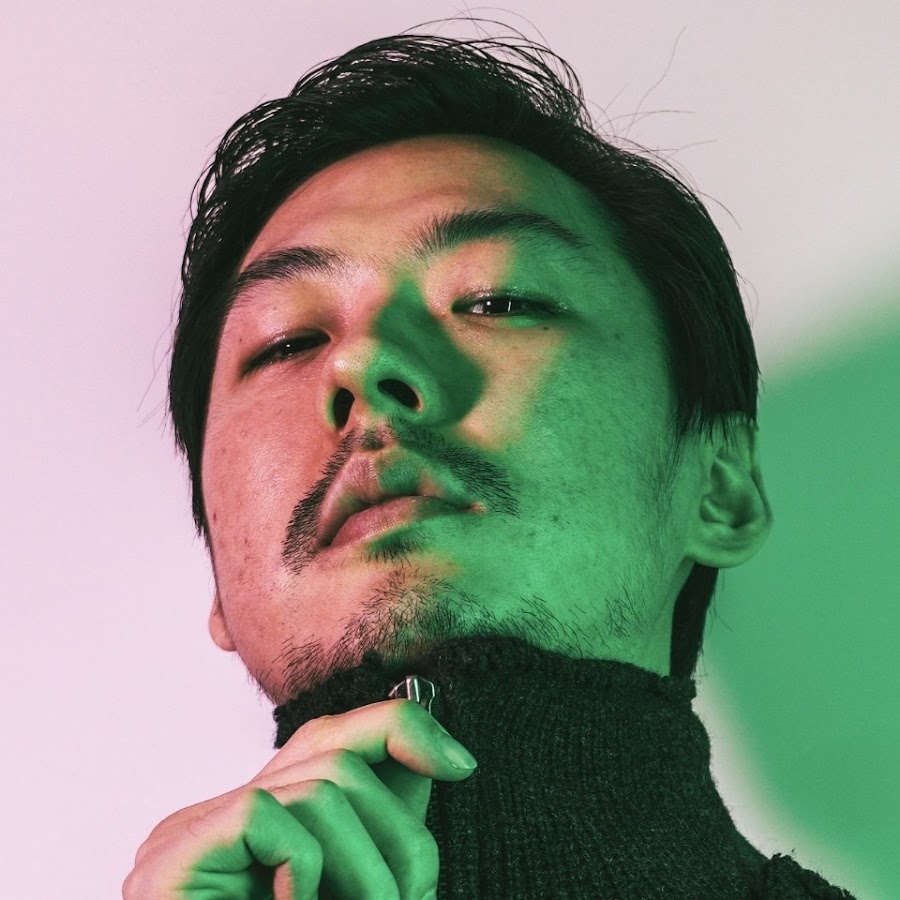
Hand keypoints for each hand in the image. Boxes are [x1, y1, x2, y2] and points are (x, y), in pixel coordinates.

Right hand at [122, 698, 477, 898]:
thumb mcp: (358, 885)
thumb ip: (388, 831)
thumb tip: (450, 758)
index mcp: (264, 819)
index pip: (332, 734)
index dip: (402, 730)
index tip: (461, 765)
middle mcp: (222, 814)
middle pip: (336, 759)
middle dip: (399, 832)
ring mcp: (186, 833)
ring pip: (317, 790)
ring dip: (369, 866)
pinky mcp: (171, 858)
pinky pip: (260, 815)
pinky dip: (304, 866)